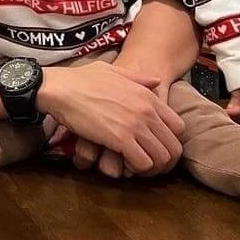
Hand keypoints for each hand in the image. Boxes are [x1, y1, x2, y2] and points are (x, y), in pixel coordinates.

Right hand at [38, 61, 184, 175]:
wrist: (60, 88)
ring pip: (162, 158)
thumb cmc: (80, 79)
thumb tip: (156, 81)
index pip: (179, 127)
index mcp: (147, 96)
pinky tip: (124, 163)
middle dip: (164, 160)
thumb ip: (137, 77)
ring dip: (151, 167)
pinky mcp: (121, 139)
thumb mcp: (111, 70)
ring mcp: (135, 125)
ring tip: (135, 164)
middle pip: (174, 147)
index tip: (154, 145)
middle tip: (148, 162)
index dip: (169, 141)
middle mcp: (146, 111)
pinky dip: (136, 168)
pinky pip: (143, 163)